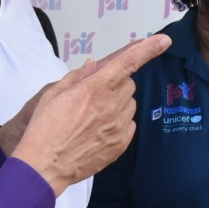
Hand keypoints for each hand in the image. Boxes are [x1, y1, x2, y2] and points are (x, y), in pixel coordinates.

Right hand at [9, 35, 169, 193]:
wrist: (45, 166)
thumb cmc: (45, 130)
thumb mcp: (53, 95)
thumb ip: (77, 77)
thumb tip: (93, 65)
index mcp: (94, 88)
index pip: (127, 62)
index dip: (148, 49)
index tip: (163, 40)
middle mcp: (111, 105)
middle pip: (128, 83)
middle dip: (116, 83)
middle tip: (96, 95)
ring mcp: (118, 126)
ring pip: (130, 104)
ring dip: (118, 103)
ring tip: (94, 116)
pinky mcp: (121, 144)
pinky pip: (129, 124)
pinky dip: (119, 122)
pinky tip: (99, 130)